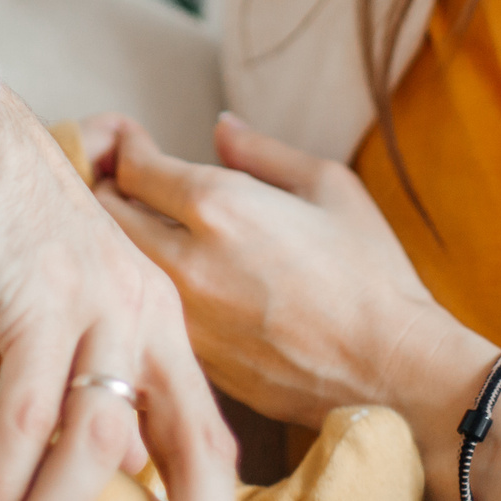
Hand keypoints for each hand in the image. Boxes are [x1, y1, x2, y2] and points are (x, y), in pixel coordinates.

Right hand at [0, 91, 238, 500]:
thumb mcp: (74, 305)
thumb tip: (113, 468)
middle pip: (189, 445)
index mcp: (163, 322)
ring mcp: (99, 306)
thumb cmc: (13, 229)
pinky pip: (27, 412)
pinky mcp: (39, 301)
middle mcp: (148, 315)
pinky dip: (6, 477)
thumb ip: (101, 379)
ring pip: (97, 442)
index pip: (204, 432)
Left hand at [96, 112, 480, 429]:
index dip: (125, 147)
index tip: (131, 142)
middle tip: (120, 180)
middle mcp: (188, 260)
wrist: (394, 371)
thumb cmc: (371, 273)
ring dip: (119, 243)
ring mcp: (184, 317)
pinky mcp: (193, 360)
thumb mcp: (329, 187)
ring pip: (120, 268)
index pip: (134, 166)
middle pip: (106, 214)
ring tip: (136, 227)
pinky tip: (168, 282)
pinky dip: (145, 290)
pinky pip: (148, 312)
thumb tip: (221, 129)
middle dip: (108, 190)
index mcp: (220, 205)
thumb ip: (263, 153)